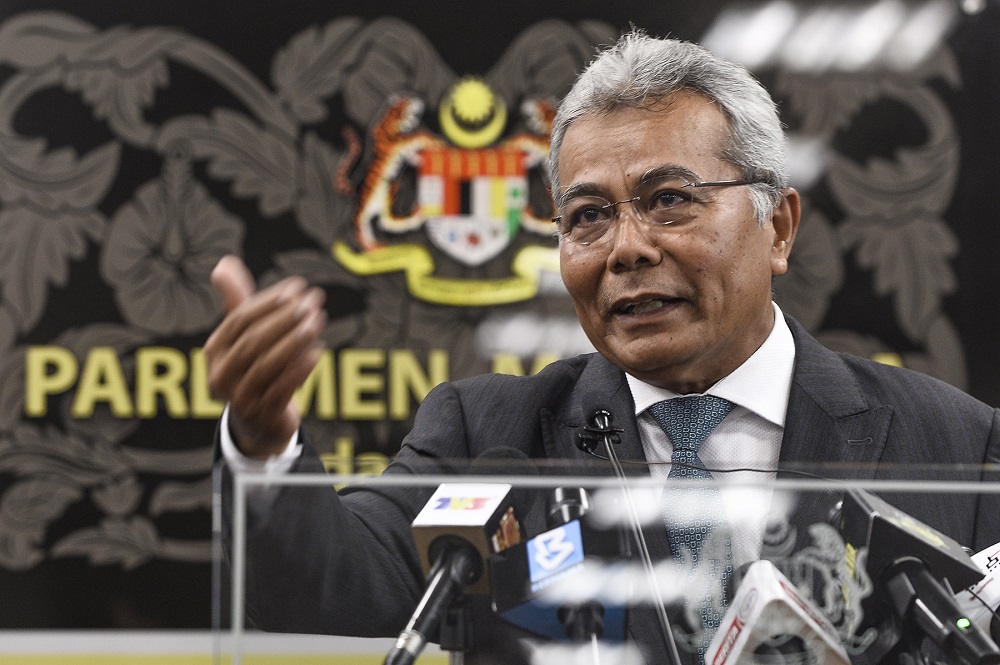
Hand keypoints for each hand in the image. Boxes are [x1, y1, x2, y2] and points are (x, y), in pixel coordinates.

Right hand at [204, 255, 326, 457]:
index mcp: (215, 350)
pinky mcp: (262, 414)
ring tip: (318, 321)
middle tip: (313, 301)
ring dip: (296, 340)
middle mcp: (221, 375)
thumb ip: (237, 302)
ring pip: (268, 364)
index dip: (269, 301)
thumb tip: (224, 263)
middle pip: (254, 341)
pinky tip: (319, 351)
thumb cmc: (253, 369)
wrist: (259, 423)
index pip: (240, 319)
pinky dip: (300, 368)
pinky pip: (281, 388)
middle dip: (285, 318)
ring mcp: (240, 397)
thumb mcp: (244, 336)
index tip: (298, 287)